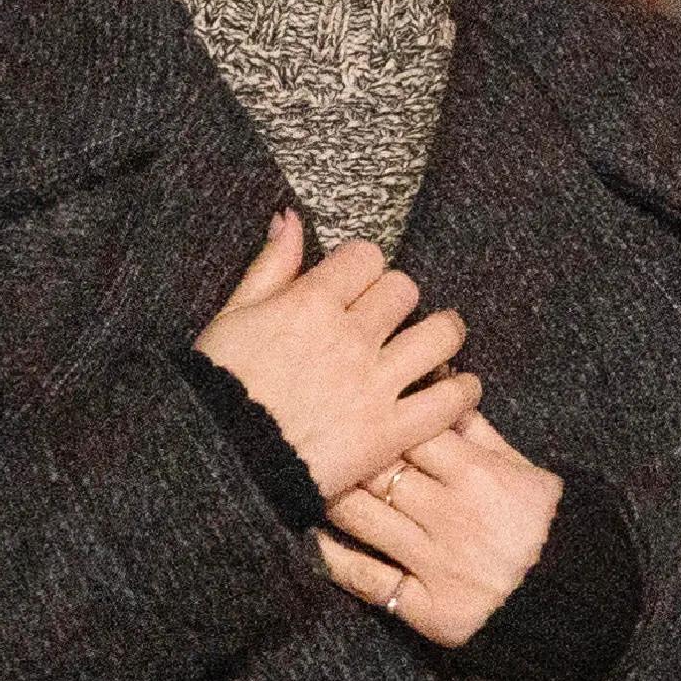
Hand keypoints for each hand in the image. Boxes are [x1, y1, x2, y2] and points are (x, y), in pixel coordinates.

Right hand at [193, 211, 473, 500]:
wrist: (220, 462)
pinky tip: (458, 389)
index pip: (366, 257)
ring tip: (436, 345)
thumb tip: (289, 218)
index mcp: (310, 302)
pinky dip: (463, 391)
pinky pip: (448, 400)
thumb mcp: (232, 317)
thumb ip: (270, 267)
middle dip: (397, 300)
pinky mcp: (389, 432)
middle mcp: (349, 336)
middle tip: (390, 321)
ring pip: (441, 334)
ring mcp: (374, 384)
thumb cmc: (217, 388)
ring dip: (443, 334)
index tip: (357, 287)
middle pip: (404, 289)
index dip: (363, 269)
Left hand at [318, 410, 562, 650]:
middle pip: (378, 471)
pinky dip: (333, 557)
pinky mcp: (427, 608)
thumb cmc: (549, 529)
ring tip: (304, 478)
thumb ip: (481, 433)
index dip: (380, 416)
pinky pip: (366, 579)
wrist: (575, 604)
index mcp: (479, 476)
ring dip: (329, 495)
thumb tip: (441, 386)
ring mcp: (437, 564)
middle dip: (344, 451)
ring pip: (362, 519)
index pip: (412, 430)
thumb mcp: (527, 473)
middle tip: (313, 437)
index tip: (352, 407)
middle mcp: (453, 517)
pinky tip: (314, 537)